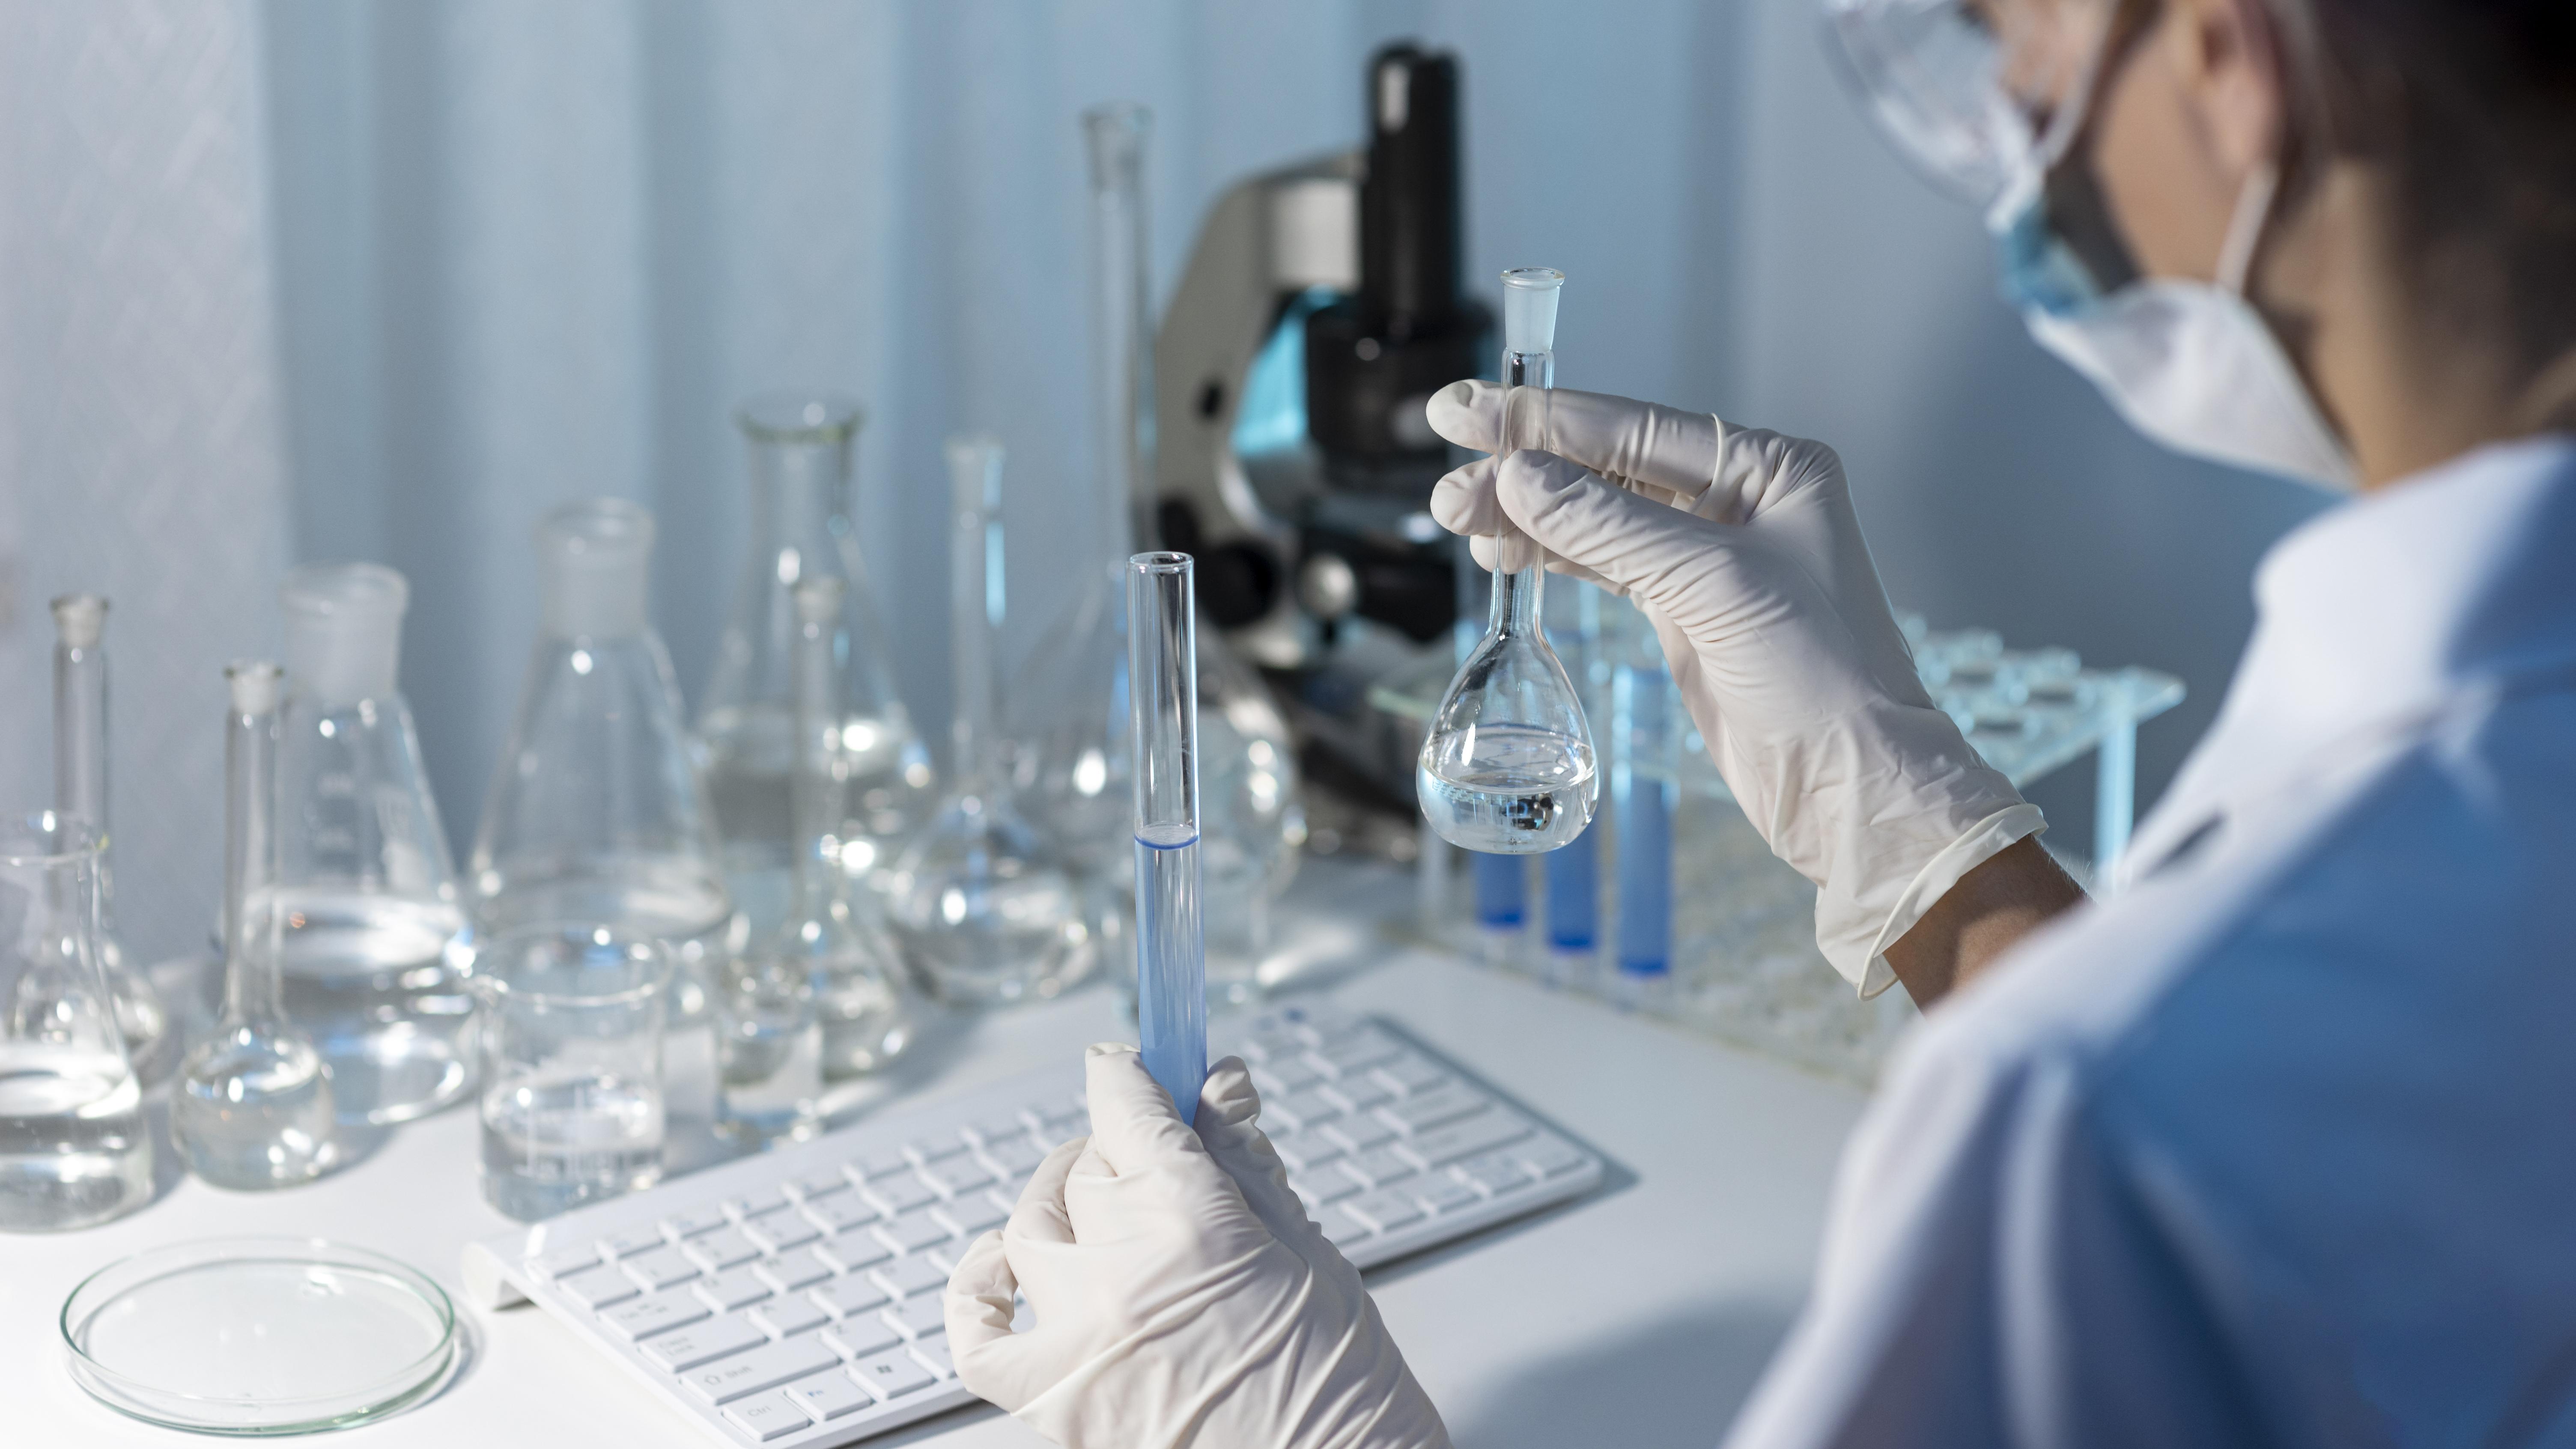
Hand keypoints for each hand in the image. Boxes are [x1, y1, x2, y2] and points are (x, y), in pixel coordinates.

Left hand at [945, 1046, 1448, 1448]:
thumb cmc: (1335, 1379)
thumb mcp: (1304, 1247)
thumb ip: (1243, 1160)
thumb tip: (1219, 1081)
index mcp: (1193, 1219)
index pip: (1127, 1108)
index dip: (1129, 1075)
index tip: (1130, 1065)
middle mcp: (1123, 1272)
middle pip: (1086, 1169)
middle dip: (1118, 1152)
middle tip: (1152, 1161)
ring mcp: (1081, 1340)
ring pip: (1031, 1232)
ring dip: (1059, 1205)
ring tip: (1093, 1208)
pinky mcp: (1058, 1403)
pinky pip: (978, 1338)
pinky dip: (976, 1294)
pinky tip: (994, 1269)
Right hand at [1429, 380, 2043, 995]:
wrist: (1849, 783)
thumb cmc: (1822, 677)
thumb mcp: (1715, 585)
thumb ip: (1613, 527)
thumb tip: (1520, 477)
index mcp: (1769, 470)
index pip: (1633, 429)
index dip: (1544, 420)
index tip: (1469, 410)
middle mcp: (1740, 503)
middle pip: (1606, 468)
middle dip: (1523, 470)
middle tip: (1447, 477)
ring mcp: (1708, 559)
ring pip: (1595, 518)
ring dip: (1525, 517)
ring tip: (1457, 516)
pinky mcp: (1684, 612)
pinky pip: (1602, 566)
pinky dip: (1550, 557)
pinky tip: (1504, 551)